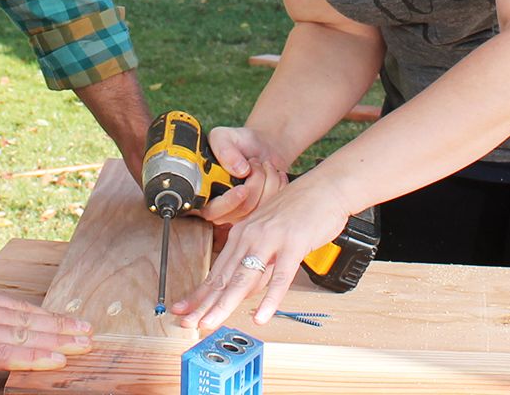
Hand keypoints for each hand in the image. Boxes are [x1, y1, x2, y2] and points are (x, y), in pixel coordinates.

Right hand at [0, 283, 92, 389]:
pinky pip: (5, 353)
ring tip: (82, 346)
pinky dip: (34, 357)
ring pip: (22, 334)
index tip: (76, 324)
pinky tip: (56, 360)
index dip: (51, 318)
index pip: (21, 308)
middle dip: (62, 328)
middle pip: (27, 318)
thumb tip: (18, 346)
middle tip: (90, 334)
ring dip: (56, 341)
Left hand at [171, 173, 353, 332]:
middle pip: (223, 276)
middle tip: (188, 322)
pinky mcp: (293, 245)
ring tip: (212, 322)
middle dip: (204, 303)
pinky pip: (280, 276)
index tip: (182, 310)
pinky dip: (270, 298)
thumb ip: (258, 261)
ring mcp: (271, 240)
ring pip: (243, 278)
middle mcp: (251, 236)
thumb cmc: (300, 209)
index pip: (216, 270)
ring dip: (225, 303)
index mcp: (242, 234)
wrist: (326, 187)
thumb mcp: (270, 234)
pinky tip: (262, 315)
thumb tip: (247, 289)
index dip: (199, 293)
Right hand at [198, 127, 286, 225]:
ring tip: (263, 164)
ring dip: (267, 180)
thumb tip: (239, 170)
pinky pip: (273, 205)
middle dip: (254, 183)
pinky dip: (278, 184)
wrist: (262, 146)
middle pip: (240, 210)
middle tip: (254, 163)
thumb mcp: (224, 136)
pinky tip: (274, 172)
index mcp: (206, 191)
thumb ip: (224, 149)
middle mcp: (223, 207)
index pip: (211, 210)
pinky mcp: (262, 211)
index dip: (228, 203)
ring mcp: (243, 212)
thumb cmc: (239, 142)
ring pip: (259, 209)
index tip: (243, 189)